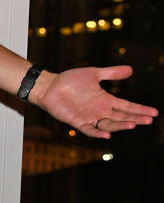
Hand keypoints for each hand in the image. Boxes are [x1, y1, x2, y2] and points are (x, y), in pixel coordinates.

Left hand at [34, 66, 157, 138]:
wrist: (49, 86)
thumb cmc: (70, 80)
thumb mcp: (93, 74)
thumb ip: (111, 73)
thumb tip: (131, 69)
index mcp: (105, 100)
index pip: (126, 106)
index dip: (140, 109)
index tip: (155, 112)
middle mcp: (100, 110)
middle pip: (121, 117)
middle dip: (136, 118)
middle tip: (149, 119)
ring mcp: (89, 117)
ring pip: (109, 125)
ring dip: (120, 126)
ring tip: (133, 124)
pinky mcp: (77, 122)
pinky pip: (90, 130)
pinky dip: (98, 133)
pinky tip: (107, 134)